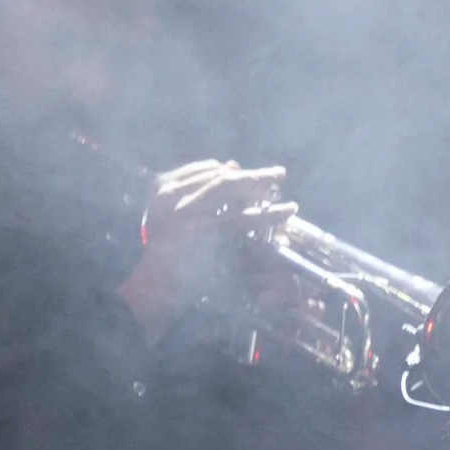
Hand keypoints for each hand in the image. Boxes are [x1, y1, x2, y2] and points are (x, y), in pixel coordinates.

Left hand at [117, 159, 294, 345]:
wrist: (156, 278)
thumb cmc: (197, 281)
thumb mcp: (228, 270)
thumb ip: (250, 248)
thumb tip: (273, 227)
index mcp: (197, 234)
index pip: (244, 217)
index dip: (271, 212)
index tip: (293, 208)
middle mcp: (179, 209)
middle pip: (226, 184)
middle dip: (258, 178)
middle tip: (280, 174)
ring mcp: (167, 195)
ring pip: (213, 172)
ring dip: (240, 174)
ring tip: (260, 177)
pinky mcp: (160, 186)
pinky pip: (196, 169)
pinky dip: (216, 169)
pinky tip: (231, 172)